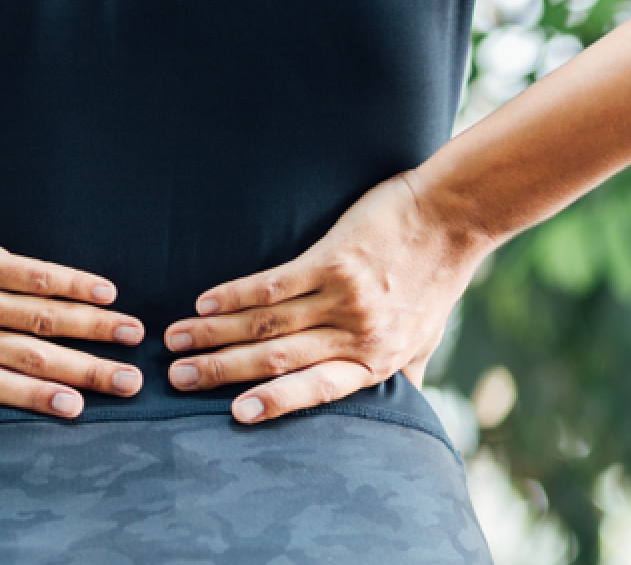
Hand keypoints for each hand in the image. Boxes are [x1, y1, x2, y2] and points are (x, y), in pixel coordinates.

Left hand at [0, 180, 146, 416]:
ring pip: (44, 320)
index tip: (80, 409)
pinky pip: (36, 277)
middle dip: (88, 372)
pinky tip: (105, 290)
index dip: (40, 398)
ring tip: (133, 334)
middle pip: (33, 359)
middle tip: (132, 381)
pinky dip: (74, 284)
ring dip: (94, 329)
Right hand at [162, 173, 484, 422]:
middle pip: (277, 359)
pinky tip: (205, 301)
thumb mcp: (425, 337)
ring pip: (267, 324)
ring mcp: (345, 297)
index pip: (315, 390)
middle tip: (176, 377)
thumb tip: (398, 410)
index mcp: (375, 359)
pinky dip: (235, 295)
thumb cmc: (437, 276)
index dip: (272, 403)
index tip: (232, 415)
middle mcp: (357, 335)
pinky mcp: (334, 259)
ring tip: (176, 339)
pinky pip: (275, 283)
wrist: (454, 215)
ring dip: (214, 333)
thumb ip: (400, 373)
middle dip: (220, 370)